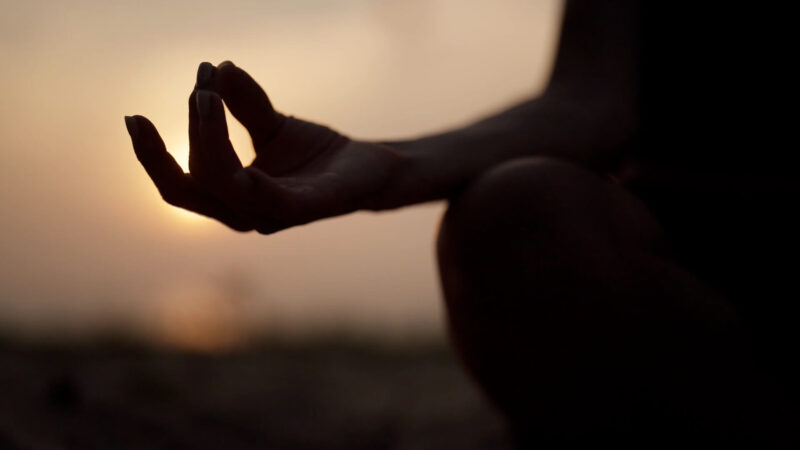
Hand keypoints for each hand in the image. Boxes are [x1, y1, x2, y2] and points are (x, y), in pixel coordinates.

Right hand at [125, 61, 405, 233]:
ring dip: (205, 135)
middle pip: (187, 187)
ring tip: (207, 93)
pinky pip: (261, 193)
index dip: (152, 153)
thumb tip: (214, 67)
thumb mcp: (273, 123)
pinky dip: (237, 159)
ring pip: (218, 184)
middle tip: (193, 88)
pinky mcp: (301, 210)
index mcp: (230, 198)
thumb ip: (242, 103)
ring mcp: (271, 216)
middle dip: (175, 140)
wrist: (372, 169)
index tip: (136, 114)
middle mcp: (244, 213)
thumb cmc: (317, 154)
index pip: (179, 183)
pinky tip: (221, 112)